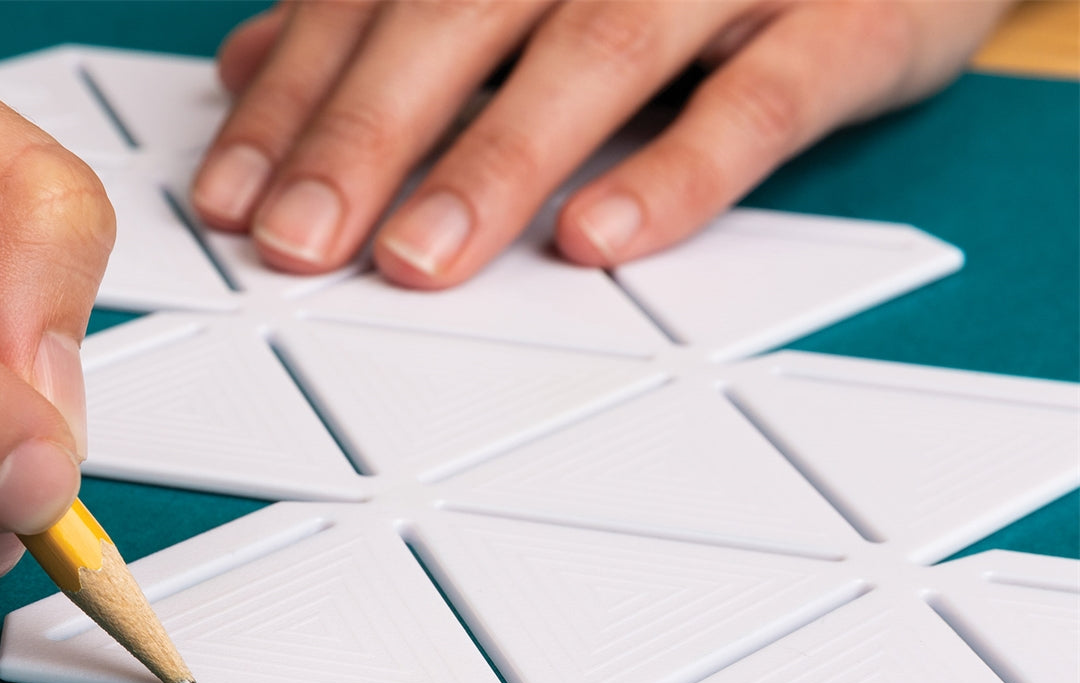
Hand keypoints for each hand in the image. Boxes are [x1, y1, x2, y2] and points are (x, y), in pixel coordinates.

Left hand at [191, 0, 1008, 287]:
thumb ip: (397, 12)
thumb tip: (256, 64)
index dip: (299, 99)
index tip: (233, 197)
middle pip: (462, 13)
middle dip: (367, 133)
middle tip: (298, 242)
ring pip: (600, 50)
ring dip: (499, 158)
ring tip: (420, 259)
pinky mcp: (846, 20)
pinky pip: (757, 101)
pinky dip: (677, 171)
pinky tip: (598, 239)